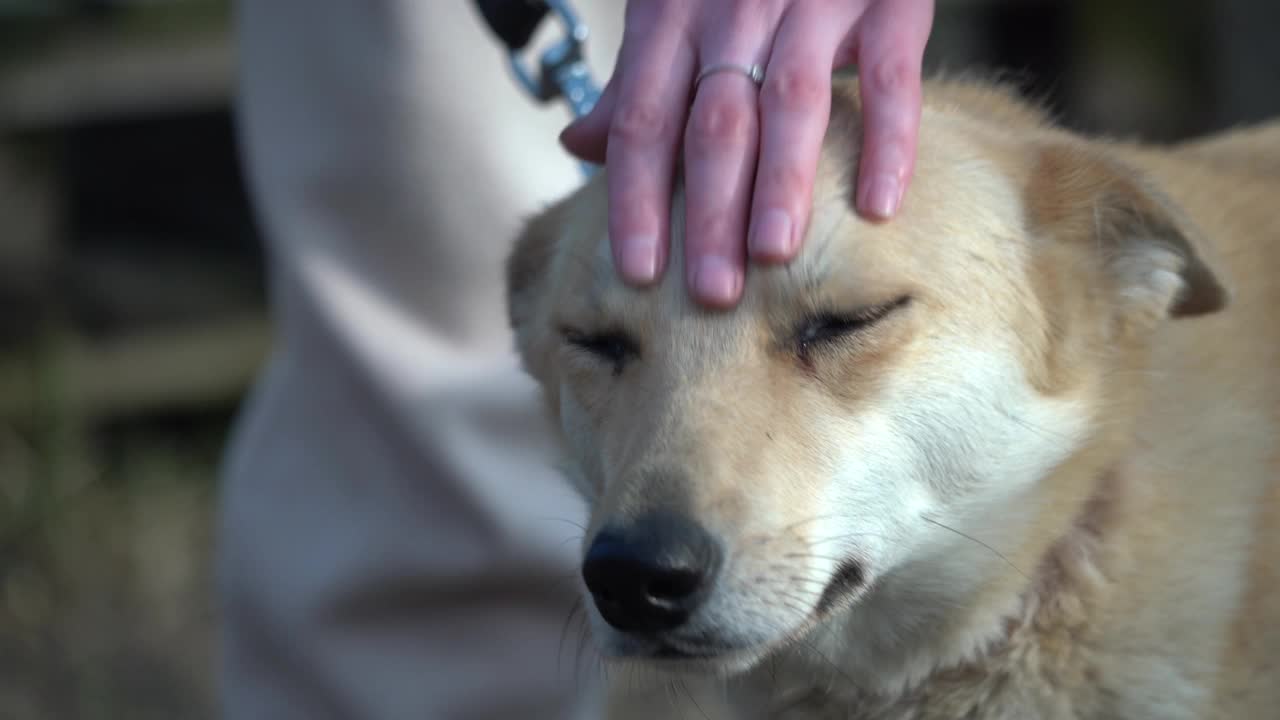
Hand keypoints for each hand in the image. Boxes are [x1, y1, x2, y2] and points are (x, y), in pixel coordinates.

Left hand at [560, 0, 933, 307]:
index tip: (639, 272)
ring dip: (781, 181)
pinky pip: (889, 77)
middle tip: (714, 291)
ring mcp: (813, 2)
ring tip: (773, 254)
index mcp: (672, 17)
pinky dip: (886, 140)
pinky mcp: (887, 1)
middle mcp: (735, 8)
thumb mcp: (673, 10)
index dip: (637, 198)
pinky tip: (878, 207)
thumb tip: (577, 144)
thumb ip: (634, 81)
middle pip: (714, 123)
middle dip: (710, 211)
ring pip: (790, 102)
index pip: (643, 120)